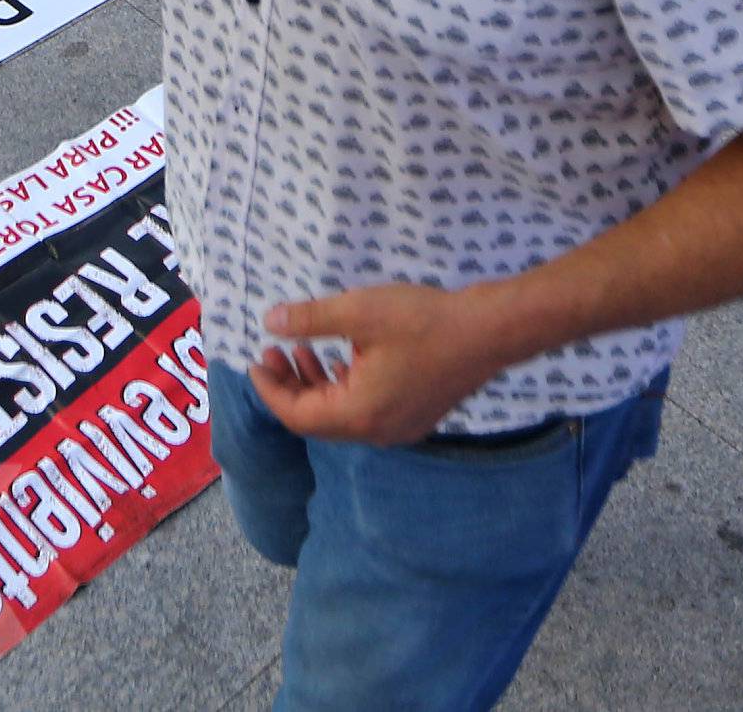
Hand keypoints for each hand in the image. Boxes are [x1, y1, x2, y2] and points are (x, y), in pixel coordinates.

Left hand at [249, 282, 509, 445]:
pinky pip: (364, 410)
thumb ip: (309, 320)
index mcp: (359, 415)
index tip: (255, 359)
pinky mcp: (413, 414)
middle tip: (273, 350)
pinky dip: (342, 386)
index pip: (298, 416)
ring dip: (315, 384)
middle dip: (289, 386)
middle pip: (318, 419)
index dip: (270, 389)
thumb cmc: (422, 321)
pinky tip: (339, 357)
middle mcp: (377, 431)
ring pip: (341, 415)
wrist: (487, 332)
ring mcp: (399, 427)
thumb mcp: (357, 311)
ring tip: (300, 349)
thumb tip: (271, 322)